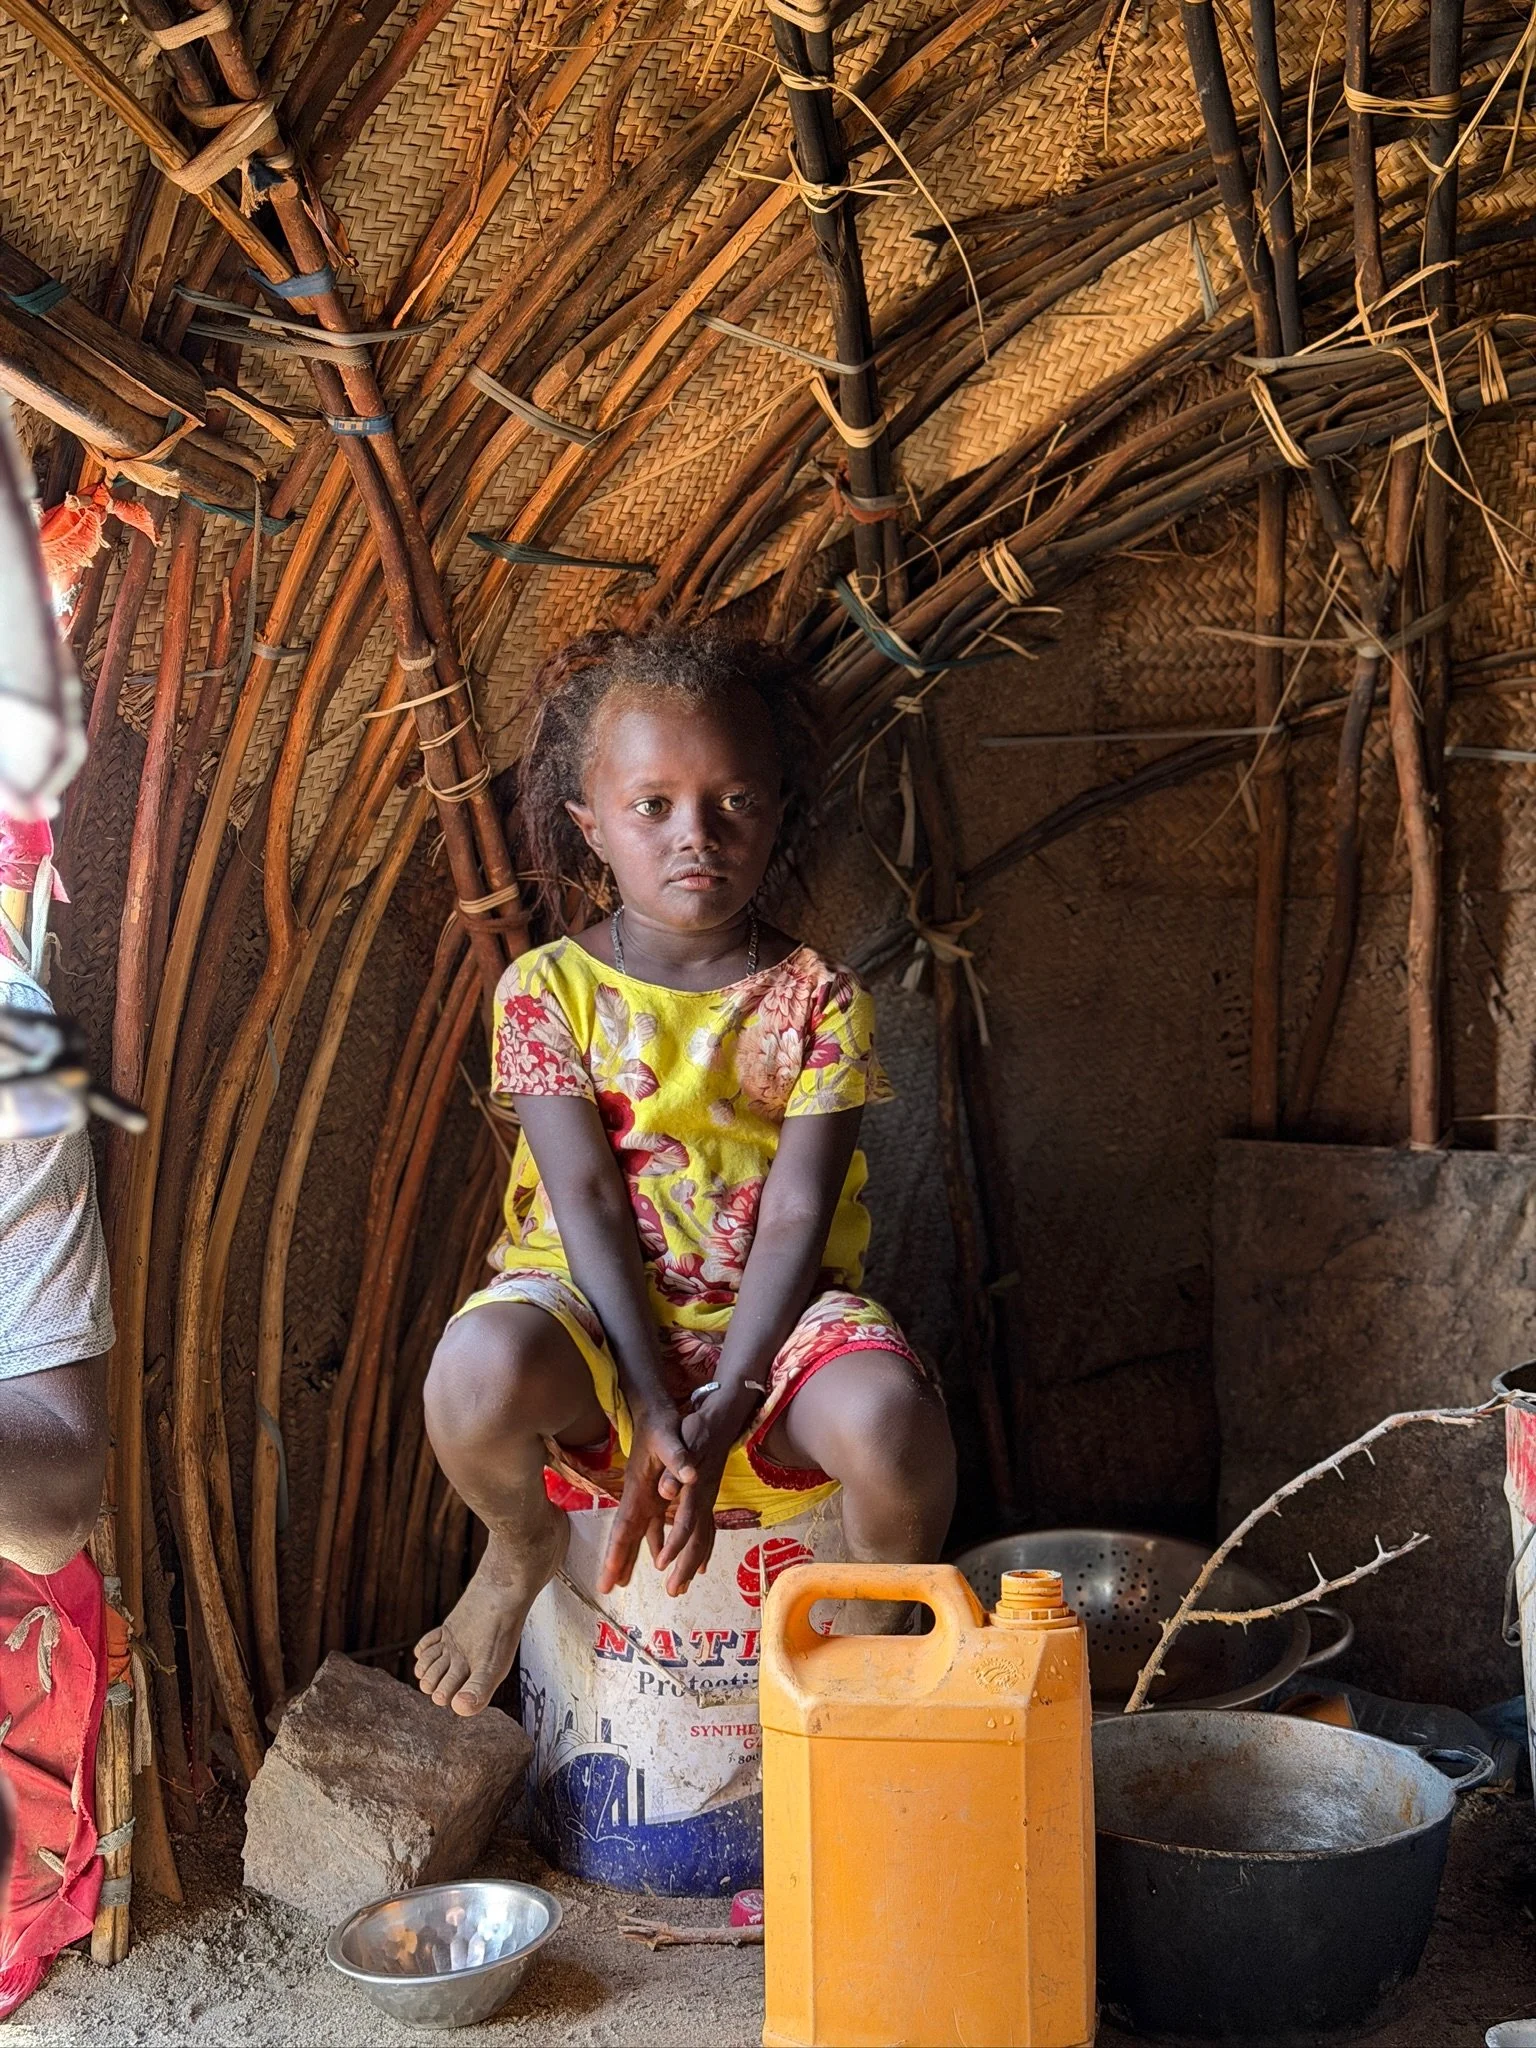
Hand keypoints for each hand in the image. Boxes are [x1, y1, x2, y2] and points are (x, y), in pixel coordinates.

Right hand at [597, 1404, 696, 1594]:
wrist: (653, 1408)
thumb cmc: (662, 1424)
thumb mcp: (671, 1437)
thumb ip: (679, 1457)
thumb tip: (689, 1475)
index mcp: (639, 1490)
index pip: (624, 1528)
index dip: (616, 1555)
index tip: (606, 1580)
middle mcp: (639, 1496)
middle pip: (625, 1535)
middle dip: (617, 1562)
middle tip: (607, 1587)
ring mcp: (646, 1495)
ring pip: (639, 1532)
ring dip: (633, 1556)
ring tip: (625, 1580)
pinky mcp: (654, 1491)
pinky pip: (652, 1523)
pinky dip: (654, 1541)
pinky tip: (657, 1555)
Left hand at [654, 1388, 757, 1597]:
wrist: (723, 1418)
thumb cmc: (699, 1428)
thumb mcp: (684, 1438)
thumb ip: (677, 1463)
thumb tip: (667, 1489)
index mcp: (696, 1488)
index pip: (688, 1523)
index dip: (676, 1545)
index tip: (662, 1565)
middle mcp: (704, 1499)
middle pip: (698, 1539)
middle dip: (685, 1566)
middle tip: (673, 1592)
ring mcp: (707, 1501)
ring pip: (702, 1539)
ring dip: (691, 1564)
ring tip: (680, 1588)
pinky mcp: (705, 1499)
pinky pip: (704, 1531)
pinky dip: (699, 1550)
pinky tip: (697, 1566)